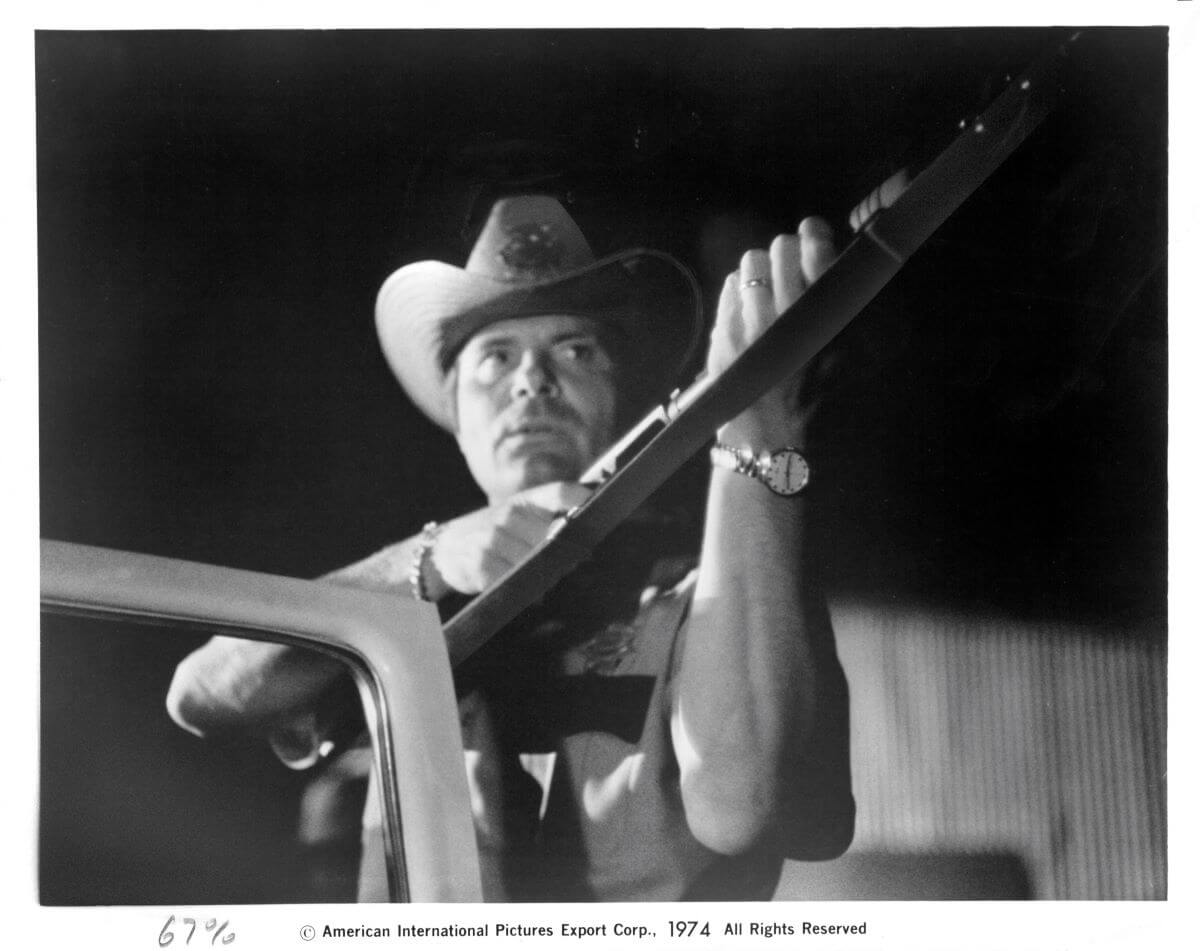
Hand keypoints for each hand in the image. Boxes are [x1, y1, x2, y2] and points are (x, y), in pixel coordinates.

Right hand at [425, 481, 594, 596]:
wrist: (448, 547)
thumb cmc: (496, 534)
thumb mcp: (519, 517)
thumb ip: (548, 522)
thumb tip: (584, 547)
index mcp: (525, 501)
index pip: (558, 492)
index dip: (579, 497)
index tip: (596, 507)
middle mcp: (508, 514)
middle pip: (550, 535)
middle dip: (562, 553)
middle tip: (567, 565)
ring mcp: (492, 537)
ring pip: (532, 560)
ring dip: (541, 574)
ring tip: (540, 579)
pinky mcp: (479, 561)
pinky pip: (511, 579)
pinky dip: (519, 587)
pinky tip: (517, 585)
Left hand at [707, 217, 836, 444]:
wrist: (769, 435)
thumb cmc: (807, 392)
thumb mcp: (836, 351)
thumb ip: (832, 303)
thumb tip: (815, 252)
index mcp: (824, 322)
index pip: (819, 256)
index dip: (813, 235)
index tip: (810, 232)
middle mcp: (788, 320)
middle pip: (781, 248)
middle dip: (784, 251)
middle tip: (785, 263)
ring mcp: (752, 327)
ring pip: (751, 262)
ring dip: (758, 269)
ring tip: (763, 289)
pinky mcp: (725, 335)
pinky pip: (728, 287)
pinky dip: (736, 291)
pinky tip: (744, 309)